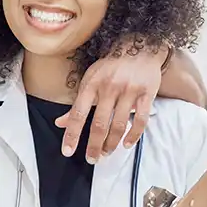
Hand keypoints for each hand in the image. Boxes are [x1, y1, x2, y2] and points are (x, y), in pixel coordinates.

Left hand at [57, 44, 168, 162]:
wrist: (139, 46)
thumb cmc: (110, 66)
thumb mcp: (89, 80)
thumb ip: (77, 104)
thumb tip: (60, 123)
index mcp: (91, 84)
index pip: (78, 114)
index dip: (72, 134)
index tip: (68, 151)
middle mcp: (109, 88)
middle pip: (99, 124)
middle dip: (94, 145)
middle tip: (92, 159)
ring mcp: (129, 91)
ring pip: (119, 125)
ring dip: (111, 143)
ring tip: (106, 153)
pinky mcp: (147, 94)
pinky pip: (140, 120)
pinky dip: (134, 135)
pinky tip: (127, 144)